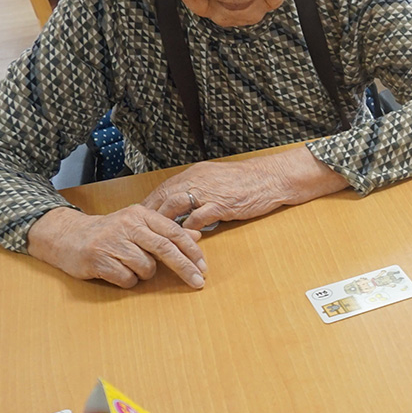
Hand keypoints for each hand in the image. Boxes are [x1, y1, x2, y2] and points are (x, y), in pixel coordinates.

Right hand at [27, 205, 206, 288]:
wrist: (68, 236)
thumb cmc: (109, 233)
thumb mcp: (138, 226)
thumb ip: (166, 231)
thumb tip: (197, 236)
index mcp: (140, 215)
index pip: (173, 232)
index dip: (191, 250)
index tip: (203, 266)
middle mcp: (127, 225)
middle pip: (164, 249)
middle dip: (184, 267)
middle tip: (198, 282)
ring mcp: (111, 242)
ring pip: (146, 267)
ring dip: (145, 273)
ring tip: (130, 265)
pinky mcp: (98, 260)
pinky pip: (127, 278)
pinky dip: (128, 280)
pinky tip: (117, 271)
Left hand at [142, 146, 349, 230]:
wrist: (272, 178)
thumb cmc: (248, 181)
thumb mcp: (218, 180)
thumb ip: (200, 190)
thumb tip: (183, 206)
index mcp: (195, 174)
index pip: (164, 189)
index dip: (150, 205)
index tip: (139, 219)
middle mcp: (197, 180)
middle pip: (163, 197)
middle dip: (149, 215)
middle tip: (139, 232)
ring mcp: (208, 191)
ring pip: (175, 205)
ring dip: (164, 222)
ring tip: (155, 238)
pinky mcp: (221, 204)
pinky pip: (197, 217)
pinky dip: (187, 228)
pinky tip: (183, 239)